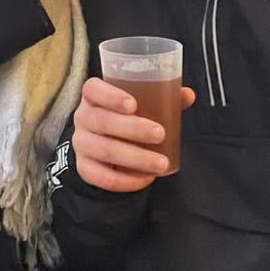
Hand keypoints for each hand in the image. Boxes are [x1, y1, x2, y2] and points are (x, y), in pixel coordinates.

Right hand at [73, 77, 196, 192]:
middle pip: (101, 121)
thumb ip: (164, 97)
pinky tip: (146, 178)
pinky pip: (100, 176)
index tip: (133, 104)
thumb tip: (188, 95)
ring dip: (135, 158)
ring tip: (161, 162)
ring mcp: (81, 143)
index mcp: (94, 96)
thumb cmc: (125, 117)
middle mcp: (83, 117)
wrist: (106, 144)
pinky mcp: (84, 167)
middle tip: (160, 134)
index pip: (93, 89)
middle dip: (132, 129)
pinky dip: (125, 180)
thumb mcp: (141, 103)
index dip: (110, 96)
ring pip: (103, 150)